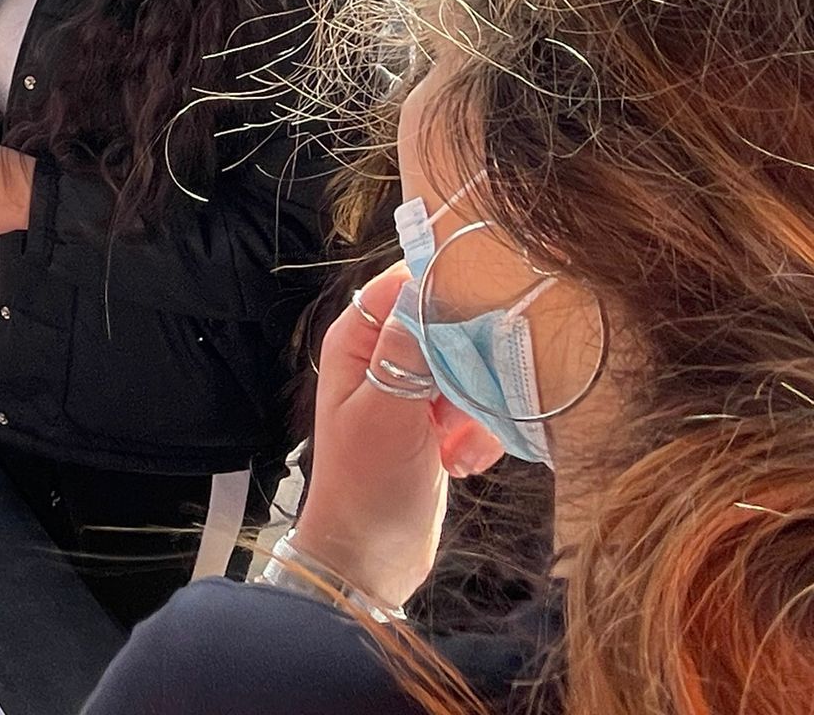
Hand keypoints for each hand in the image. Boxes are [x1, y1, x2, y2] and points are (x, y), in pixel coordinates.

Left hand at [289, 266, 505, 608]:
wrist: (372, 557)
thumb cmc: (366, 484)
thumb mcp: (385, 413)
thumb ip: (407, 352)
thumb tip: (426, 289)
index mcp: (358, 340)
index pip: (407, 284)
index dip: (446, 294)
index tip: (483, 315)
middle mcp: (384, 355)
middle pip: (450, 325)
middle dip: (471, 364)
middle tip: (465, 404)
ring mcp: (414, 389)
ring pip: (472, 366)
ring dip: (478, 407)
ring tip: (456, 445)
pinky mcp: (439, 420)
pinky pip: (479, 404)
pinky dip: (480, 433)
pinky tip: (463, 463)